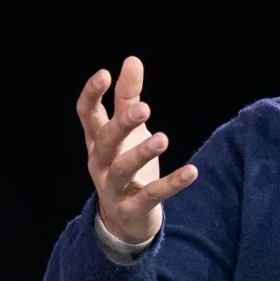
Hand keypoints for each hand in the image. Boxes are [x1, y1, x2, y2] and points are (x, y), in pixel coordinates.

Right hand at [77, 56, 194, 245]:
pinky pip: (152, 195)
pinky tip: (192, 171)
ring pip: (123, 169)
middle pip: (105, 141)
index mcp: (97, 141)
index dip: (91, 95)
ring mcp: (114, 187)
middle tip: (144, 108)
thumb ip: (127, 98)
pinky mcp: (134, 207)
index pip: (87, 115)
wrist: (124, 220)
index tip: (104, 74)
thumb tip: (131, 60)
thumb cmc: (125, 164)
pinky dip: (172, 184)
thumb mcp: (127, 132)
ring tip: (163, 138)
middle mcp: (101, 163)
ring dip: (142, 154)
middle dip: (122, 124)